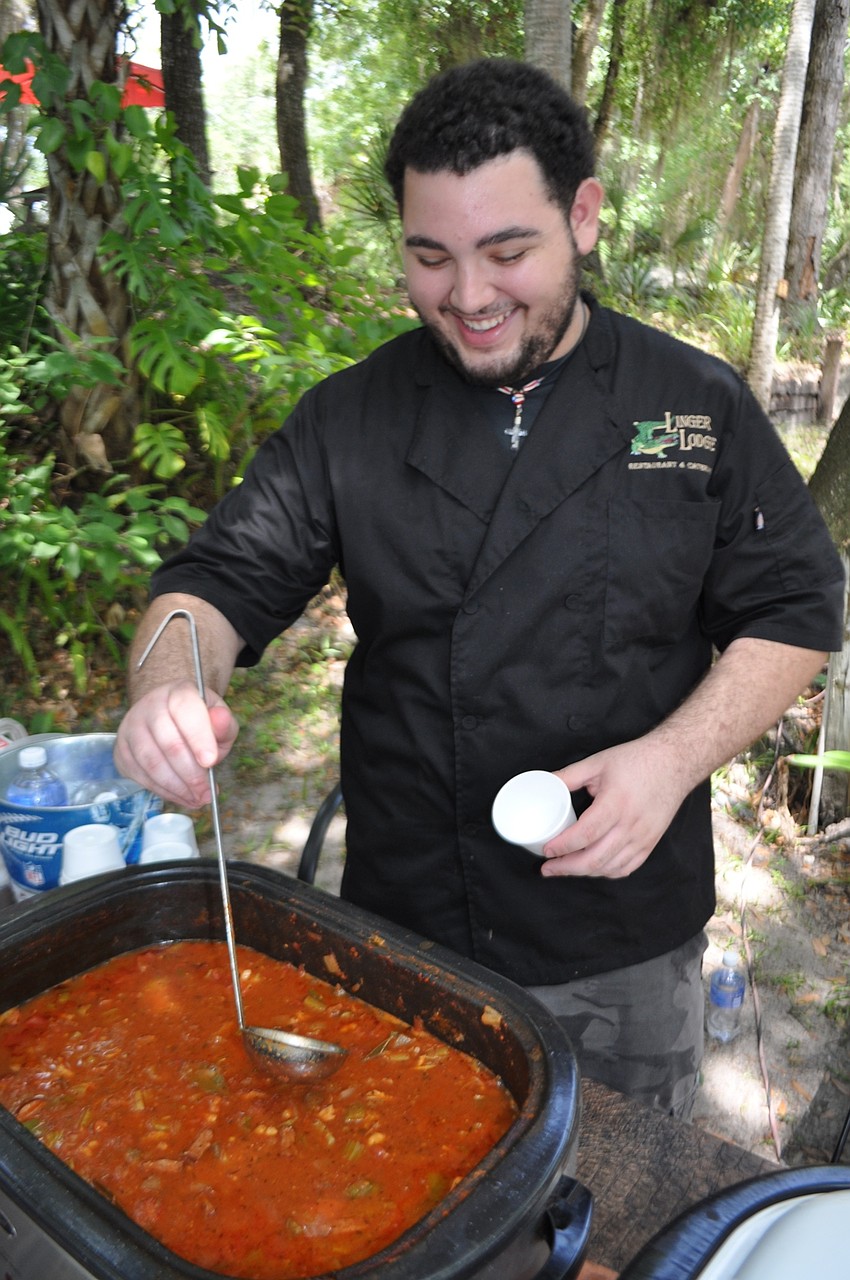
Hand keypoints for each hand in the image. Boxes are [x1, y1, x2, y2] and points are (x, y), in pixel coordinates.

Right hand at [114, 680, 238, 808]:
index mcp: (178, 692)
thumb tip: (221, 720)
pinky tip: (181, 796)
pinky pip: (140, 776)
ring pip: (151, 763)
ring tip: (196, 799)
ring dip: (176, 787)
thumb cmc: (198, 721)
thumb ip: (223, 723)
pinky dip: (163, 791)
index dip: (198, 737)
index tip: (210, 762)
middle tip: (206, 793)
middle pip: (168, 742)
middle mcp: (149, 706)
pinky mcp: (121, 750)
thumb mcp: (218, 719)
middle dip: (191, 773)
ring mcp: (131, 727)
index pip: (185, 710)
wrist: (168, 717)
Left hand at [539, 737, 689, 878]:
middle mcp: (631, 824)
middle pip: (595, 858)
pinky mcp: (650, 843)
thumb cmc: (635, 760)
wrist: (674, 762)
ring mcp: (643, 837)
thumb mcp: (597, 762)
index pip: (586, 834)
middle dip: (567, 867)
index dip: (563, 846)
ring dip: (584, 872)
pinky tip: (592, 868)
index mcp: (616, 803)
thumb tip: (543, 782)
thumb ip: (569, 776)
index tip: (546, 850)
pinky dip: (606, 872)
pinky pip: (627, 868)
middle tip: (548, 868)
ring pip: (609, 867)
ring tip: (564, 868)